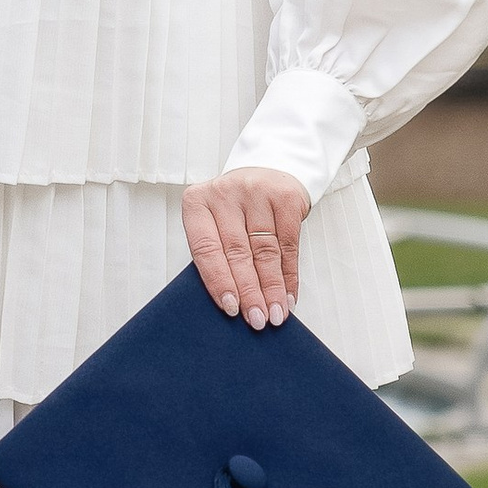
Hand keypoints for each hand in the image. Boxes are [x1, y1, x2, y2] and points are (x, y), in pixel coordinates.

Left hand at [181, 169, 305, 331]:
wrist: (269, 168)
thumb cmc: (237, 206)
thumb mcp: (218, 221)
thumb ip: (218, 254)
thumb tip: (231, 303)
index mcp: (198, 202)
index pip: (206, 248)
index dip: (219, 281)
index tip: (231, 308)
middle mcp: (225, 194)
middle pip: (237, 253)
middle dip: (250, 292)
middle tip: (258, 319)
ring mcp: (257, 192)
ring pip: (265, 252)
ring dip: (272, 289)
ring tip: (276, 313)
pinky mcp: (285, 197)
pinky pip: (289, 245)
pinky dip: (289, 275)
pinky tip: (289, 294)